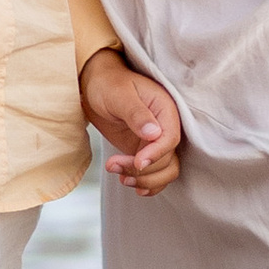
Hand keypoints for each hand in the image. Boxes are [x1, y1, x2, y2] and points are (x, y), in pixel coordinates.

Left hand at [81, 47, 182, 195]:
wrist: (97, 86)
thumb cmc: (109, 84)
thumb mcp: (120, 95)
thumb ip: (137, 113)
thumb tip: (154, 133)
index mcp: (165, 109)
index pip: (170, 138)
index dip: (156, 154)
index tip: (138, 162)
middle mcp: (165, 127)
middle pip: (167, 159)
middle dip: (142, 169)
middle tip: (113, 165)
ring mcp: (156, 141)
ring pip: (166, 170)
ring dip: (145, 180)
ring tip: (120, 177)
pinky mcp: (145, 151)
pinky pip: (157, 173)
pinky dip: (147, 184)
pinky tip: (130, 183)